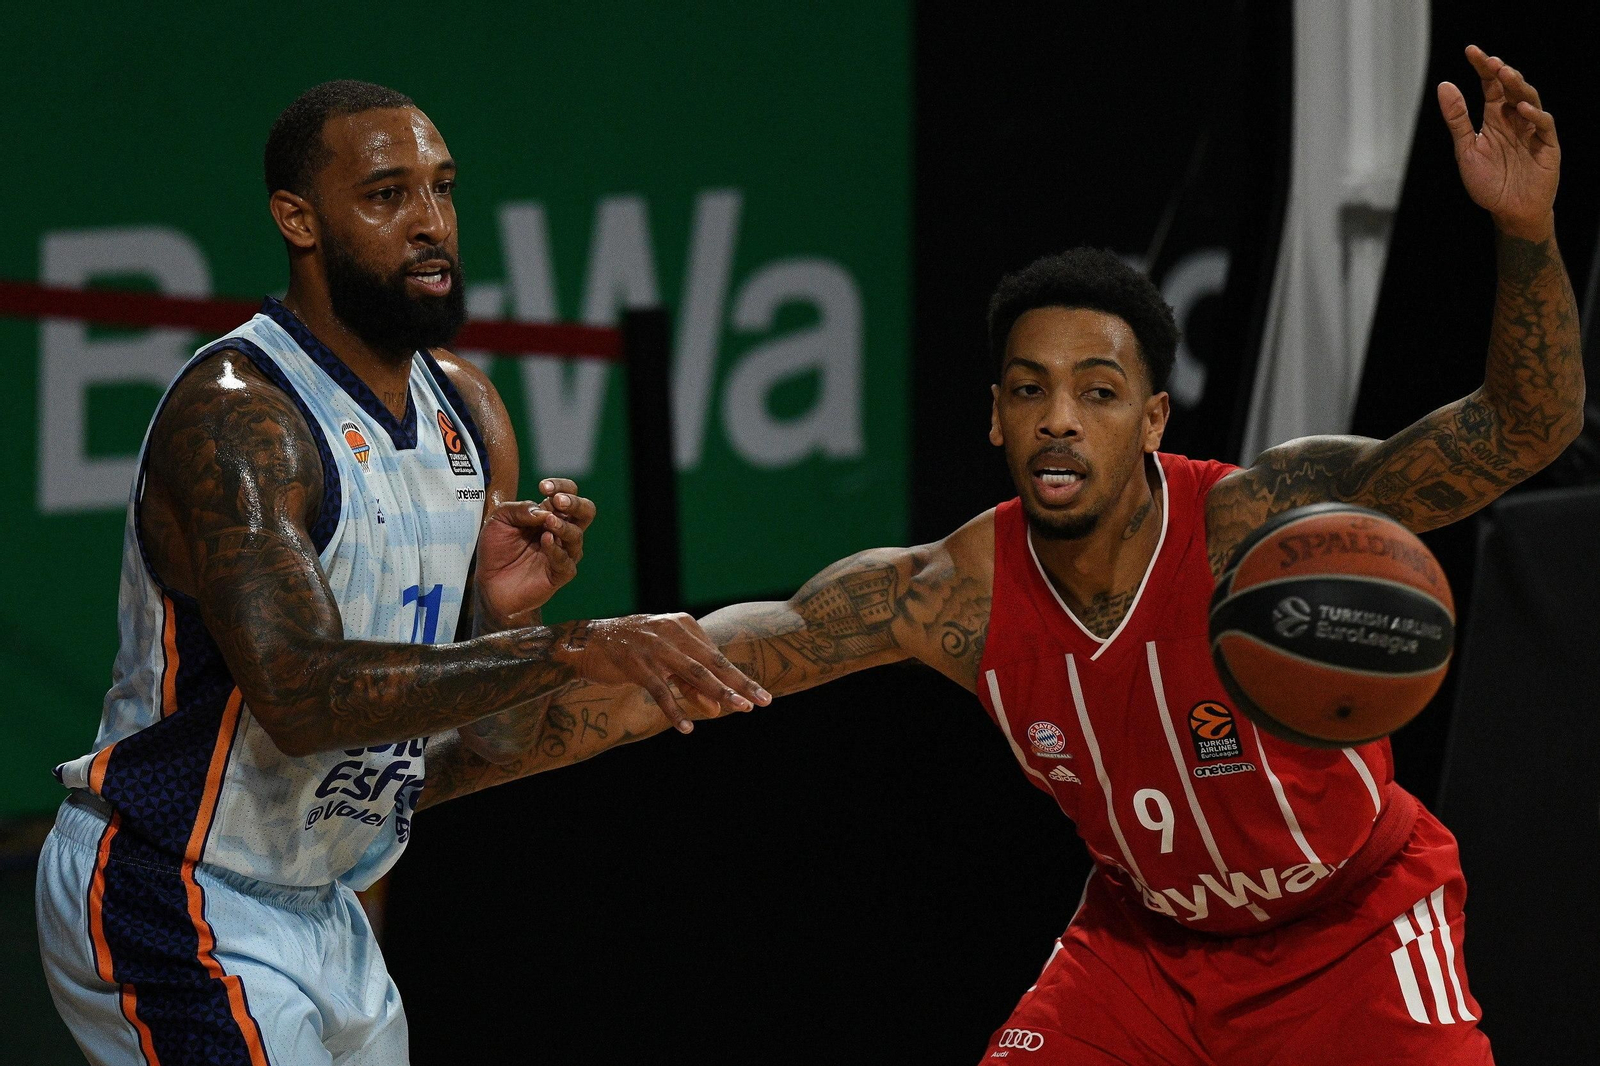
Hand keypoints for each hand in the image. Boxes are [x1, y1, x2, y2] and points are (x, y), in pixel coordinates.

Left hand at [474, 479, 595, 627]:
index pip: (568, 494)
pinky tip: (545, 541)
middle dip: (575, 503)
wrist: (489, 584)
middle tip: (558, 501)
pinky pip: (566, 561)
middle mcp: (561, 532)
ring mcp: (563, 553)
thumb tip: (543, 511)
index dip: (561, 486)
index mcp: (549, 515)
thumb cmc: (496, 550)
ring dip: (563, 526)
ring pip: (577, 536)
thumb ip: (518, 509)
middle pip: (586, 512)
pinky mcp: (559, 574)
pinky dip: (557, 550)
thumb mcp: (498, 520)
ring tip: (548, 522)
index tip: (543, 487)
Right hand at [554, 614, 771, 733]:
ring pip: (693, 672)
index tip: (760, 695)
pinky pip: (660, 690)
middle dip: (739, 683)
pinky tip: (686, 727)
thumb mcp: (666, 665)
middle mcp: (672, 632)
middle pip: (713, 662)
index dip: (738, 678)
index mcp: (683, 626)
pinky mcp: (635, 664)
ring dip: (717, 692)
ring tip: (737, 709)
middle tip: (762, 701)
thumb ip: (691, 685)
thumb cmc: (632, 652)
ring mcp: (654, 647)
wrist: (587, 642)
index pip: (716, 656)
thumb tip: (718, 708)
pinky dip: (674, 709)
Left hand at [1438, 45, 1559, 240]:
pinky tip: (1519, 108)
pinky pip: (1543, 125)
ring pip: (1530, 101)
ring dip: (1518, 88)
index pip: (1491, 87)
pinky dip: (1533, 116)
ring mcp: (1532, 131)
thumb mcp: (1466, 149)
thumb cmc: (1487, 184)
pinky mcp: (1547, 146)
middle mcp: (1515, 121)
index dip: (1483, 68)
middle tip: (1491, 62)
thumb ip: (1457, 119)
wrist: (1508, 213)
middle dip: (1502, 74)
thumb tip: (1444, 85)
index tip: (1471, 51)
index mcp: (1495, 119)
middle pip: (1511, 90)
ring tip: (1505, 75)